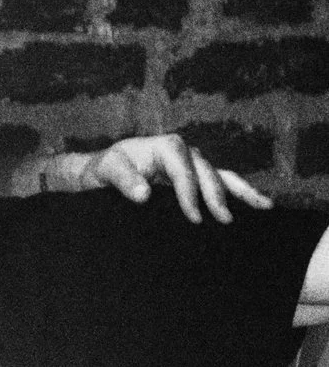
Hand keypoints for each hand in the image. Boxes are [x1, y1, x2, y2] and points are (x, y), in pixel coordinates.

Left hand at [56, 134, 271, 223]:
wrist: (102, 172)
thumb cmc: (104, 168)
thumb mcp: (106, 170)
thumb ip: (123, 180)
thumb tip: (144, 194)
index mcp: (164, 146)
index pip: (183, 169)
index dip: (189, 192)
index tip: (193, 216)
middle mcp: (183, 152)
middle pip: (206, 172)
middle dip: (216, 195)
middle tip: (223, 219)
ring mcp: (192, 164)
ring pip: (221, 176)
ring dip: (241, 192)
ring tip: (264, 206)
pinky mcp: (195, 177)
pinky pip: (221, 183)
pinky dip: (240, 192)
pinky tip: (260, 203)